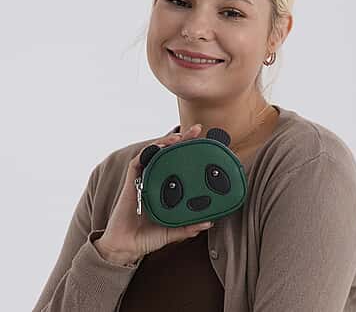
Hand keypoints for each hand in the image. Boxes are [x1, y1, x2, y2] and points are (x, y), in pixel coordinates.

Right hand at [94, 124, 213, 265]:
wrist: (126, 248)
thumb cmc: (146, 238)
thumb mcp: (173, 231)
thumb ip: (189, 227)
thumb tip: (209, 222)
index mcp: (165, 188)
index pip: (179, 164)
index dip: (191, 152)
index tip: (206, 144)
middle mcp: (154, 179)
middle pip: (169, 153)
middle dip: (183, 139)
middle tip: (197, 129)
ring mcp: (143, 179)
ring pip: (154, 152)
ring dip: (167, 141)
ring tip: (180, 136)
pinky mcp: (131, 181)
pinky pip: (139, 161)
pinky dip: (149, 151)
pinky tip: (160, 148)